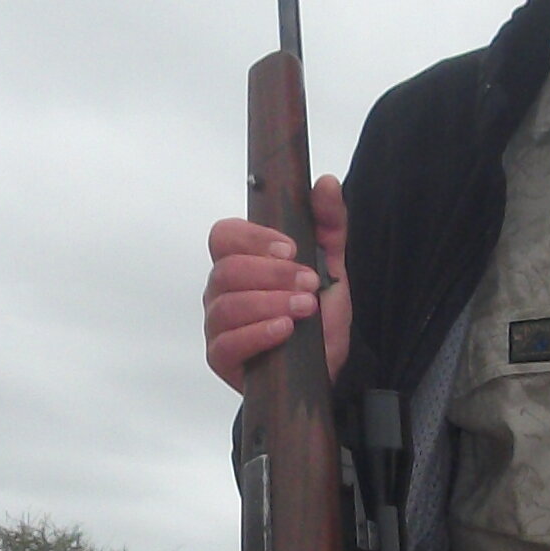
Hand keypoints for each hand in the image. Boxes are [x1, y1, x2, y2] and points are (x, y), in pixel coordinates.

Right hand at [203, 175, 350, 388]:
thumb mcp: (331, 266)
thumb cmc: (319, 316)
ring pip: (227, 305)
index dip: (253, 238)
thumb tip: (327, 183)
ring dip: (271, 303)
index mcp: (241, 261)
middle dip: (273, 275)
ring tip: (305, 309)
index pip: (224, 235)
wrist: (327, 367)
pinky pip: (227, 343)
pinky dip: (258, 333)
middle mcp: (222, 290)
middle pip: (227, 270)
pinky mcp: (221, 358)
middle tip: (309, 284)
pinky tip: (284, 330)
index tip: (292, 249)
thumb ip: (329, 224)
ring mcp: (218, 324)